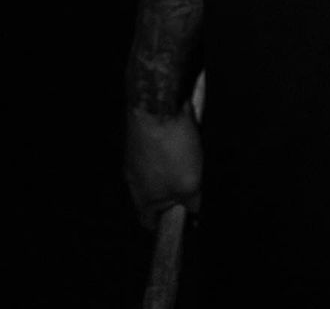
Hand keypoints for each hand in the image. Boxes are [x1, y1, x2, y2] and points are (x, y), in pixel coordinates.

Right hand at [124, 102, 202, 230]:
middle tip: (195, 181)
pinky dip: (175, 143)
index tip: (183, 219)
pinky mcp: (142, 134)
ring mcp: (136, 155)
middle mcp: (134, 178)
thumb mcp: (189, 185)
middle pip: (156, 193)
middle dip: (176, 189)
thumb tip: (194, 210)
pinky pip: (161, 145)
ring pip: (160, 167)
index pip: (149, 221)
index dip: (167, 223)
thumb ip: (191, 202)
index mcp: (142, 197)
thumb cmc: (171, 149)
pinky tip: (188, 134)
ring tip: (194, 153)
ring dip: (177, 163)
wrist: (156, 105)